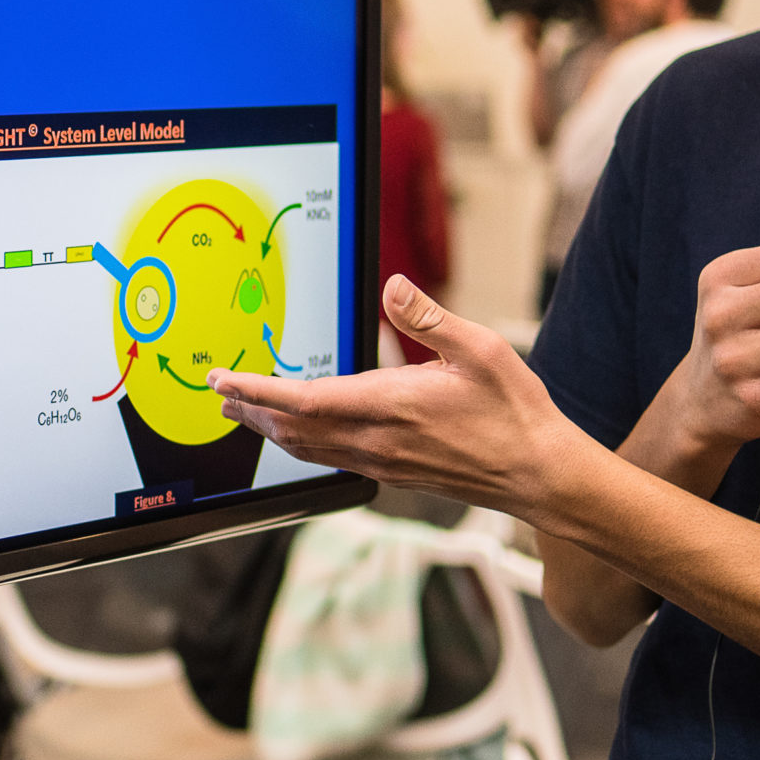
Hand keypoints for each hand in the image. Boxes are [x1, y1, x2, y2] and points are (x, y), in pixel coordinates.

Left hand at [210, 275, 601, 517]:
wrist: (539, 474)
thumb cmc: (516, 413)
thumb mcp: (481, 349)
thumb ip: (429, 318)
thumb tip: (393, 285)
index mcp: (389, 406)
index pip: (301, 401)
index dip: (255, 391)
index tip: (223, 381)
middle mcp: (377, 441)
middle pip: (292, 430)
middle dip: (250, 412)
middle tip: (220, 396)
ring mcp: (383, 462)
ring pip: (309, 449)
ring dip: (271, 430)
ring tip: (245, 415)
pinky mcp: (394, 474)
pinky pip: (332, 459)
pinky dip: (303, 444)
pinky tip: (301, 434)